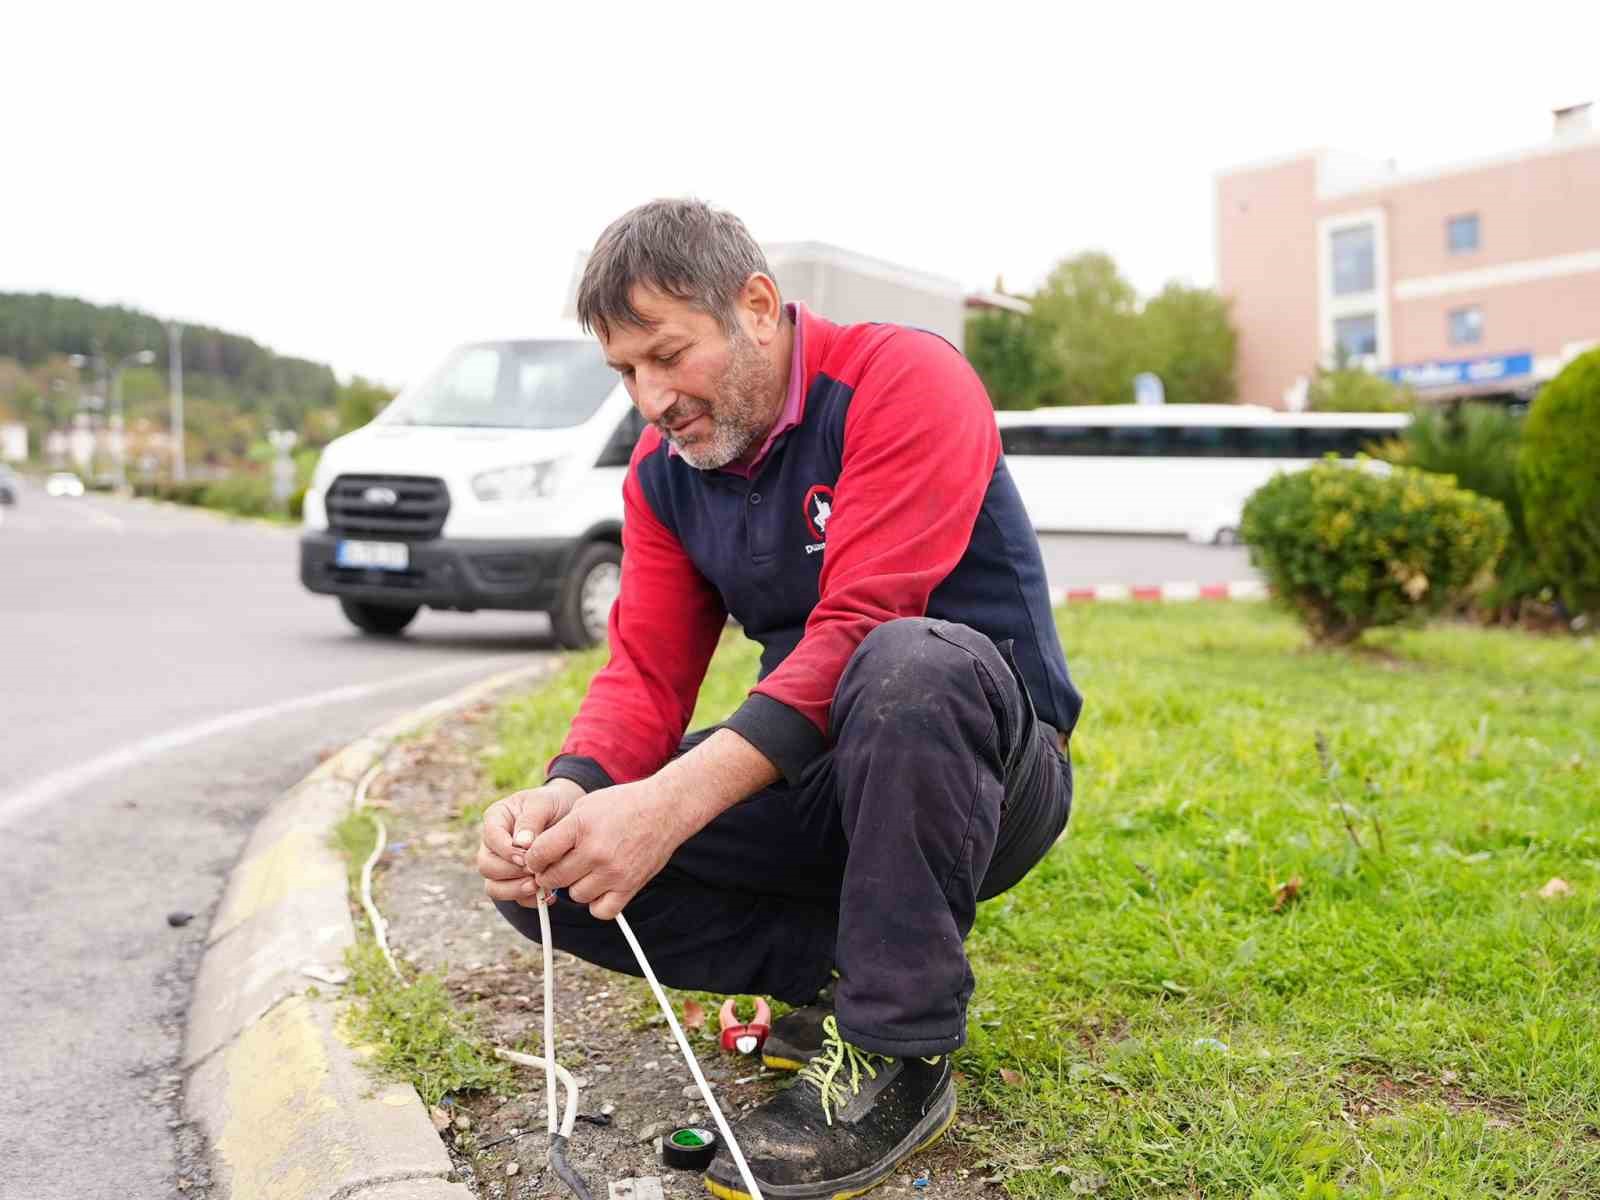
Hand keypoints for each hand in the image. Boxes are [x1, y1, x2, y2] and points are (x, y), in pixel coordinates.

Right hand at [477, 778, 584, 906]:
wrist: (570, 816)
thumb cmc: (553, 805)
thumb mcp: (544, 803)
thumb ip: (531, 820)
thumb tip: (521, 844)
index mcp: (496, 819)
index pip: (491, 838)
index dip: (506, 851)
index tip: (526, 857)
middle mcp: (493, 844)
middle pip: (486, 866)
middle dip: (511, 872)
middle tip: (536, 871)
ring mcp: (501, 864)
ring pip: (493, 886)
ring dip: (515, 889)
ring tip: (538, 885)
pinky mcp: (514, 881)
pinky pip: (512, 898)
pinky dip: (528, 899)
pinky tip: (547, 894)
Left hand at [524, 777, 693, 920]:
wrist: (665, 808)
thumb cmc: (622, 804)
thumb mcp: (585, 806)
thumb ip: (560, 831)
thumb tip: (536, 856)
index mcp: (580, 827)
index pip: (539, 854)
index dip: (532, 859)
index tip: (537, 859)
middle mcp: (595, 851)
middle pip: (554, 878)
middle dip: (550, 873)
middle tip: (557, 866)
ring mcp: (613, 872)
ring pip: (575, 896)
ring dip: (575, 886)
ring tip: (585, 871)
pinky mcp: (630, 886)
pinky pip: (600, 910)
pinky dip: (596, 902)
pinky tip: (599, 886)